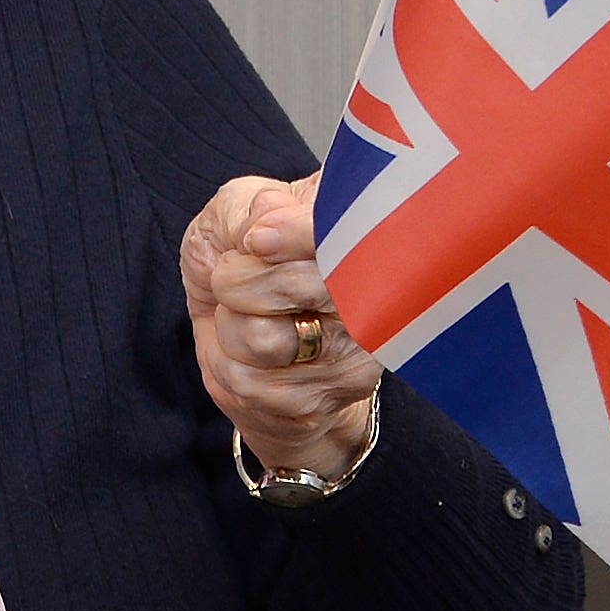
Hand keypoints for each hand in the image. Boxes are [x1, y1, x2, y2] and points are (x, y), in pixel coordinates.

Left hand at [182, 176, 385, 482]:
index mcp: (366, 236)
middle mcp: (381, 299)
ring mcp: (359, 356)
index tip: (256, 239)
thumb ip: (251, 209)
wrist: (237, 341)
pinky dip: (228, 362)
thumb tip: (269, 220)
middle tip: (237, 275)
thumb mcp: (233, 215)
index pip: (343, 234)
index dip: (295, 234)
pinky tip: (249, 356)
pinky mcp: (325, 400)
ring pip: (265, 337)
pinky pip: (249, 379)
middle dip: (242, 278)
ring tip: (248, 316)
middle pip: (298, 285)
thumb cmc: (241, 263)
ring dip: (233, 322)